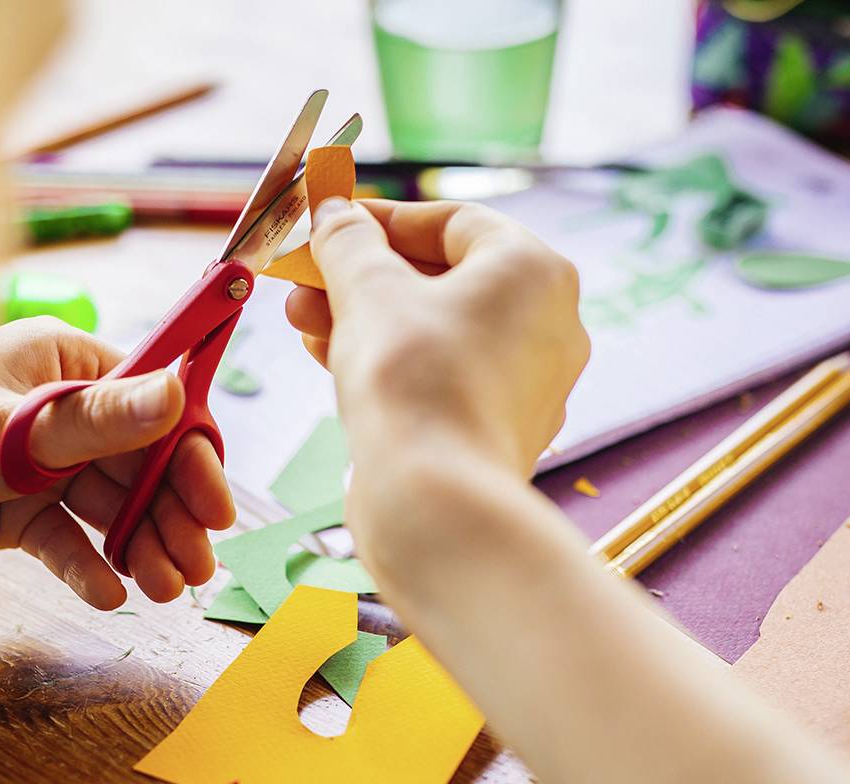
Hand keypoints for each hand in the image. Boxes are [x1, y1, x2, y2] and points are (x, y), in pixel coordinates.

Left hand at [0, 318, 234, 608]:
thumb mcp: (17, 426)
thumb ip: (101, 420)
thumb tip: (179, 394)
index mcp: (69, 366)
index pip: (156, 410)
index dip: (192, 460)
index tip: (218, 508)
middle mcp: (64, 413)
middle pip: (142, 467)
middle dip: (171, 518)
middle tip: (198, 567)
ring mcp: (43, 465)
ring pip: (111, 509)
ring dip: (140, 548)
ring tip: (162, 590)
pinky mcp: (19, 512)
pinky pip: (67, 540)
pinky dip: (88, 567)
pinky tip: (108, 594)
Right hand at [284, 199, 587, 588]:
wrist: (436, 503)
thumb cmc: (412, 381)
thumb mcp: (369, 290)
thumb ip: (350, 242)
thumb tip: (336, 215)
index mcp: (534, 273)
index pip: (454, 221)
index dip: (383, 219)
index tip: (330, 224)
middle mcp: (547, 326)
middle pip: (441, 281)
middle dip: (362, 277)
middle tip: (305, 280)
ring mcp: (527, 385)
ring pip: (435, 333)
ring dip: (365, 321)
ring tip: (303, 322)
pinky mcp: (498, 432)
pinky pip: (440, 378)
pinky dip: (391, 365)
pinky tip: (331, 361)